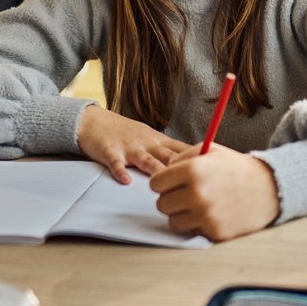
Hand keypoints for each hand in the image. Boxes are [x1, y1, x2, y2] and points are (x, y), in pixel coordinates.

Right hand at [76, 104, 191, 183]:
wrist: (95, 121)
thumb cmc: (126, 133)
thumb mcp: (152, 137)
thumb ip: (170, 150)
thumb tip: (194, 163)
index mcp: (160, 141)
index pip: (183, 150)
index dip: (197, 161)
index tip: (211, 172)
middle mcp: (148, 143)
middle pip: (169, 157)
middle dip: (182, 170)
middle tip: (194, 183)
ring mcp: (129, 147)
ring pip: (146, 160)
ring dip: (156, 171)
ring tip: (164, 184)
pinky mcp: (110, 152)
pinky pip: (116, 163)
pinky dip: (120, 172)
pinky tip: (125, 181)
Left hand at [151, 146, 280, 241]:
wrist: (269, 187)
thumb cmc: (237, 168)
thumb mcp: (210, 150)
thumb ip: (182, 158)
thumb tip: (162, 172)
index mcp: (193, 170)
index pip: (156, 184)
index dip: (164, 182)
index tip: (173, 182)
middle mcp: (197, 193)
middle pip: (161, 204)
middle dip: (172, 198)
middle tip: (187, 194)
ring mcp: (206, 215)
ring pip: (173, 221)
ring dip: (182, 214)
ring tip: (199, 204)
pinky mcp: (214, 231)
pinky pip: (191, 231)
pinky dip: (198, 224)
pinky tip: (212, 213)